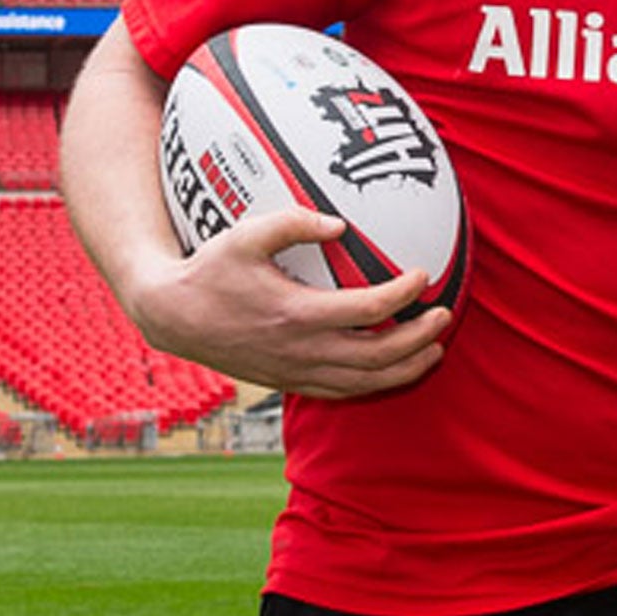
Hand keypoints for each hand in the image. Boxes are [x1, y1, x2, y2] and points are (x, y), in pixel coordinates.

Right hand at [129, 208, 450, 397]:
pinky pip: (340, 393)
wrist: (171, 316)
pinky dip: (373, 384)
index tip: (423, 275)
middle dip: (418, 338)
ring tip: (435, 350)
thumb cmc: (210, 269)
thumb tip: (340, 223)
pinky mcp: (287, 383)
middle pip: (376, 356)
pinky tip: (392, 370)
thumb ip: (294, 222)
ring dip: (404, 369)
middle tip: (445, 315)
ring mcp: (294, 372)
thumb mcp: (246, 234)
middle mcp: (300, 351)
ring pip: (363, 383)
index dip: (402, 294)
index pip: (367, 311)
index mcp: (296, 314)